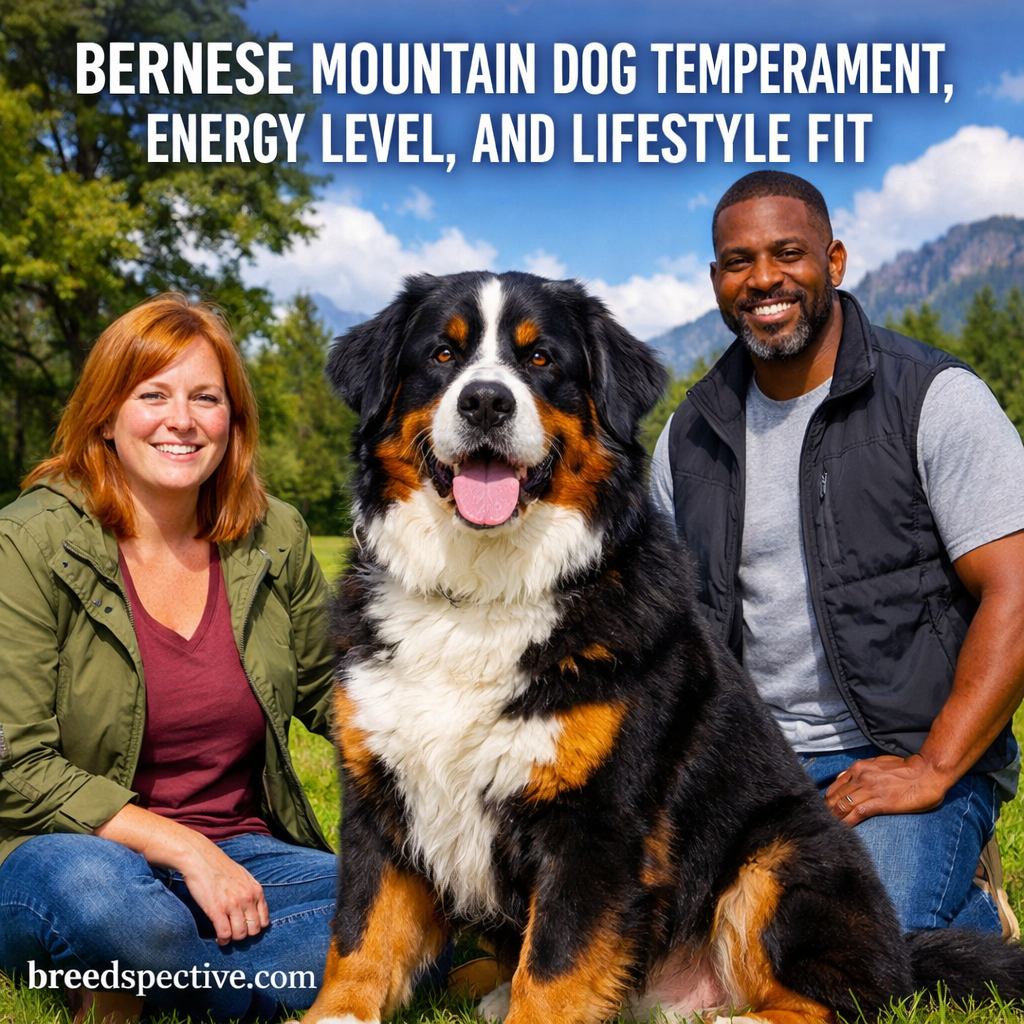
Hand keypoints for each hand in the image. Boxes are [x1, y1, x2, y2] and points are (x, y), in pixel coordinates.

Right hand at [178, 840, 270, 944]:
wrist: (201, 859)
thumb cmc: (221, 867)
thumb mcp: (244, 877)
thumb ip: (250, 892)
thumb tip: (253, 909)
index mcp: (256, 890)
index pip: (264, 920)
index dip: (255, 928)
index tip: (246, 928)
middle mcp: (248, 898)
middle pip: (254, 930)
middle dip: (245, 935)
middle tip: (234, 932)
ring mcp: (233, 905)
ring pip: (240, 935)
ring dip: (233, 939)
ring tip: (226, 935)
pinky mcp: (217, 910)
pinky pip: (225, 934)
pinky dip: (222, 940)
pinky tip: (218, 938)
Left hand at [823, 753, 952, 825]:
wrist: (927, 772)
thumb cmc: (906, 769)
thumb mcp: (878, 763)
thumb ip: (861, 771)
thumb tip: (843, 778)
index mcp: (859, 768)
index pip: (835, 786)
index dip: (828, 799)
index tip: (826, 809)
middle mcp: (861, 777)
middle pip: (835, 797)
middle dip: (828, 810)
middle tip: (823, 822)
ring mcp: (870, 790)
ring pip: (843, 805)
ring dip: (835, 818)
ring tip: (830, 828)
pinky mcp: (881, 802)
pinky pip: (857, 814)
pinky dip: (848, 823)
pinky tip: (843, 830)